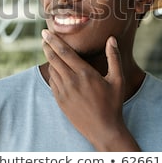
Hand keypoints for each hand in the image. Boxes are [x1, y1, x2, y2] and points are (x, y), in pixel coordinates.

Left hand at [41, 29, 140, 150]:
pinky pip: (52, 82)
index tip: (46, 32)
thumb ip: (114, 58)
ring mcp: (64, 92)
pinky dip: (52, 73)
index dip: (54, 41)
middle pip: (54, 59)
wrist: (104, 130)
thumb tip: (111, 39)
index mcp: (85, 74)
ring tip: (49, 50)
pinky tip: (55, 69)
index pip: (64, 52)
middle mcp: (71, 82)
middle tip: (44, 36)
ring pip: (52, 70)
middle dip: (47, 46)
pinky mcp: (60, 101)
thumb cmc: (113, 104)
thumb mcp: (117, 80)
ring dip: (49, 59)